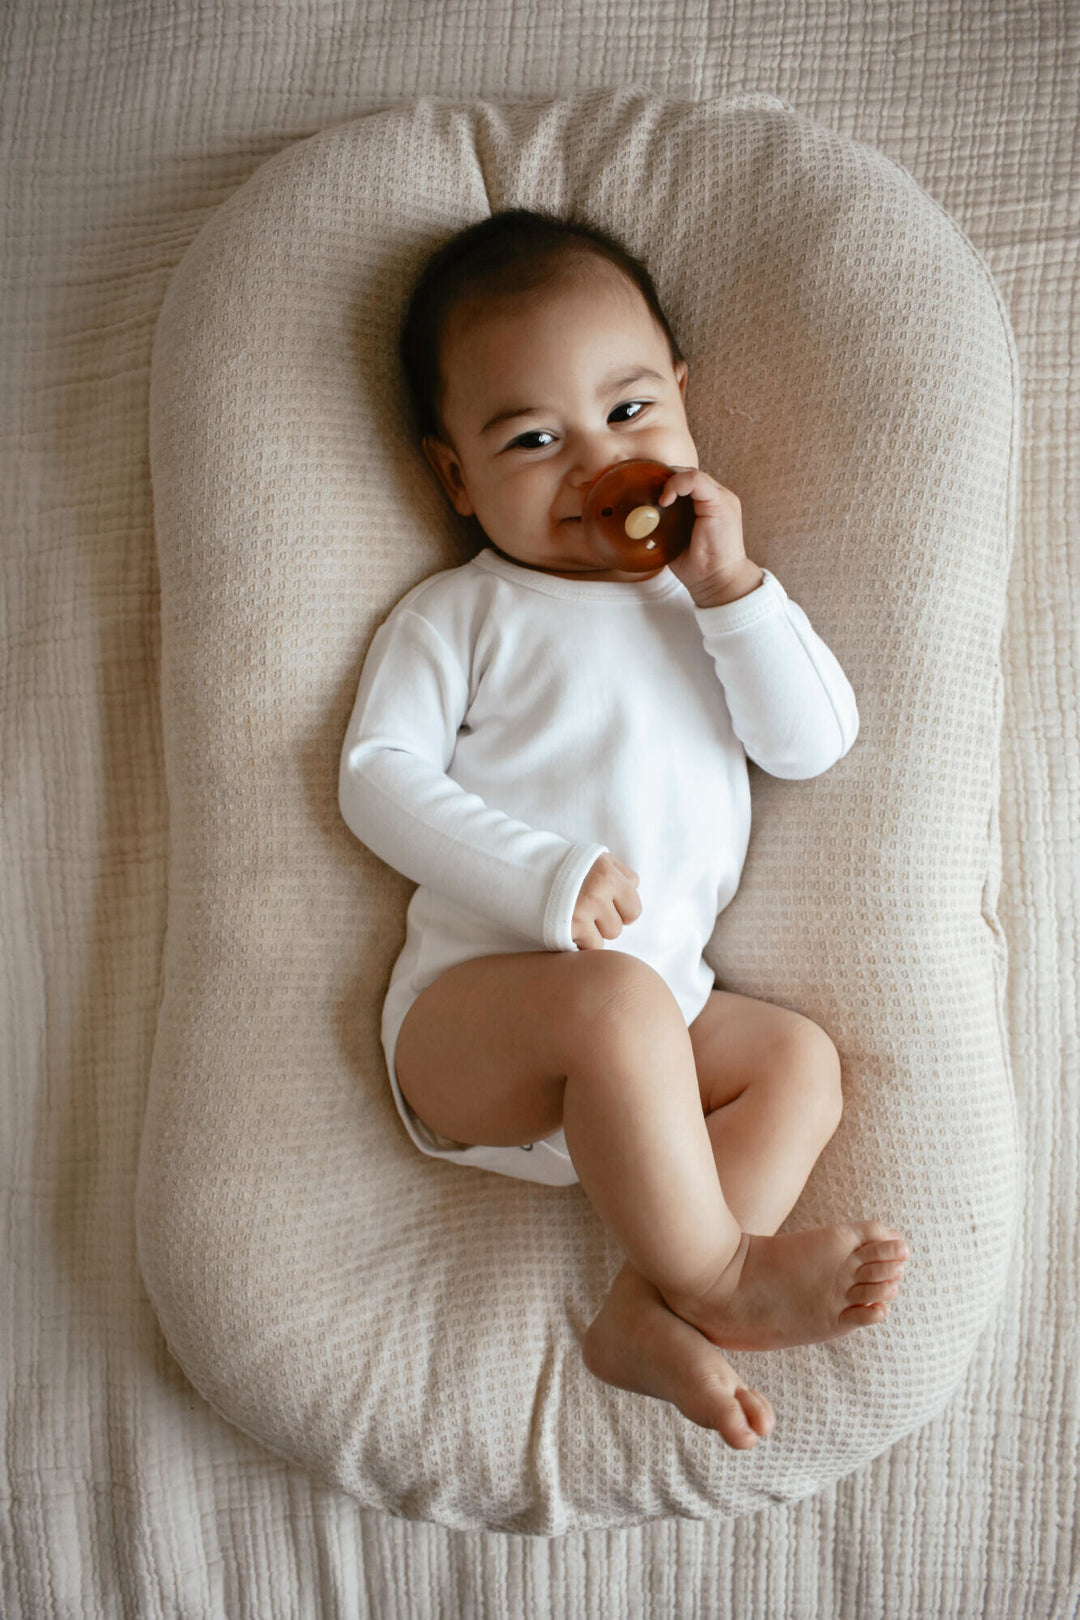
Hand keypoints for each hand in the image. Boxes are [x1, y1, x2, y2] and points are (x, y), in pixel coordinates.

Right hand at [572, 854, 641, 950]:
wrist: (523, 870)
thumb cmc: (564, 865)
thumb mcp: (596, 858)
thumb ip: (619, 873)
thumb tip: (634, 889)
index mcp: (607, 873)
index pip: (634, 908)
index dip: (623, 910)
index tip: (609, 906)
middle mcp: (597, 892)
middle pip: (618, 927)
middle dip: (606, 922)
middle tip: (588, 910)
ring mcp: (581, 911)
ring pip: (605, 938)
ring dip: (594, 932)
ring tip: (577, 916)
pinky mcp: (566, 927)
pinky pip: (589, 947)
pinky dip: (581, 941)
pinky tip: (568, 925)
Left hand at [658, 466, 763, 606]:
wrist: (717, 581)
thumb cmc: (697, 566)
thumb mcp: (676, 539)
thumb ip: (666, 523)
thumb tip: (638, 520)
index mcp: (709, 504)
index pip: (685, 481)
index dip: (665, 483)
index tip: (646, 495)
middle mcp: (717, 497)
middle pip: (687, 474)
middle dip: (665, 480)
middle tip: (647, 493)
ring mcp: (721, 498)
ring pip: (691, 474)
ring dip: (669, 482)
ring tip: (658, 500)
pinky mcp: (720, 503)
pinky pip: (696, 480)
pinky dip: (677, 485)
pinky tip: (665, 500)